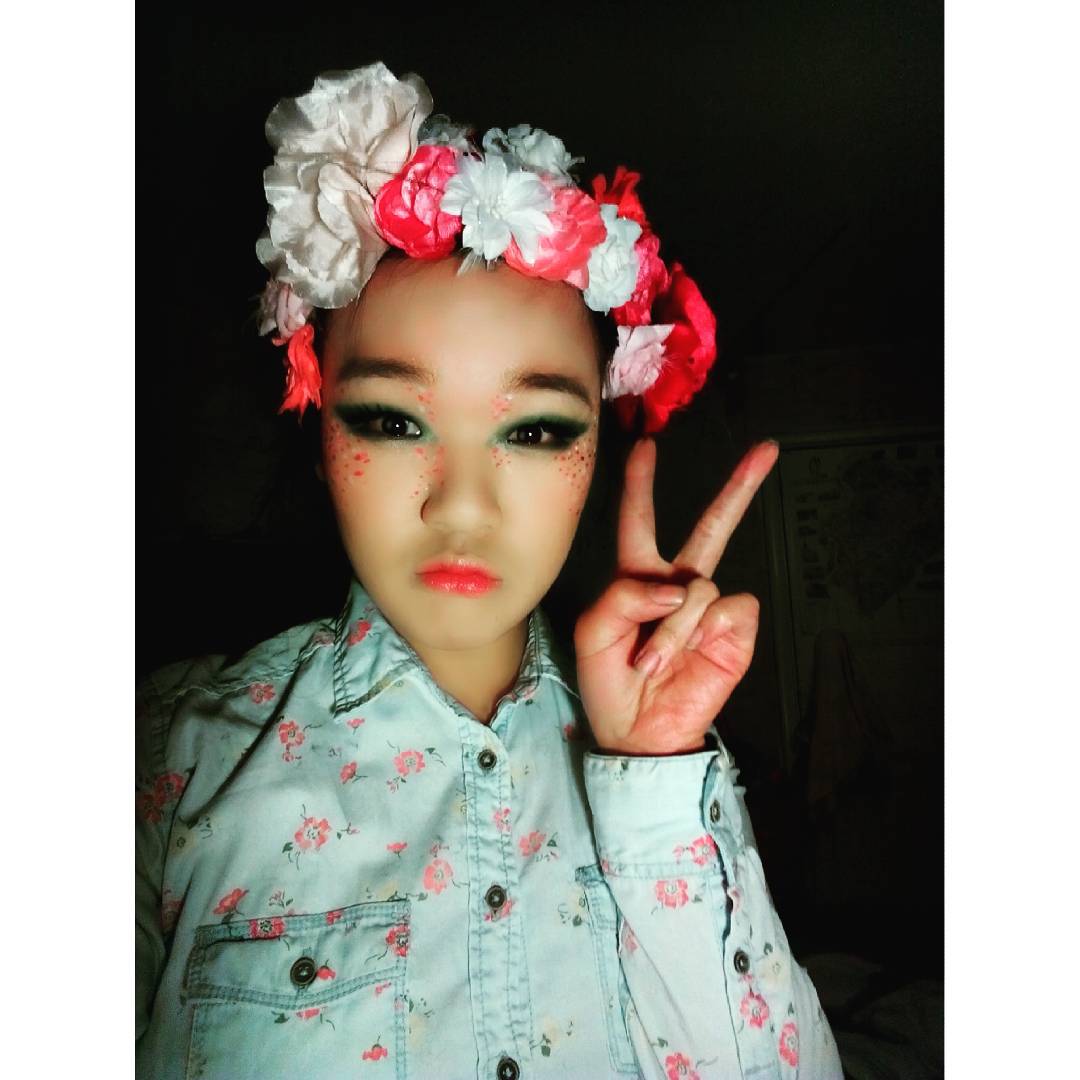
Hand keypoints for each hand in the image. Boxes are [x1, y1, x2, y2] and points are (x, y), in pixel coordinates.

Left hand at [574, 438, 778, 755]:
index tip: (646, 446)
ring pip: (700, 583)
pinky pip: (723, 608)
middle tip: (766, 450)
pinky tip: (687, 655)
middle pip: (711, 526)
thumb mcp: (595, 631)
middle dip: (738, 488)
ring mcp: (710, 606)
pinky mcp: (734, 629)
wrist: (639, 731)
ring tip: (653, 659)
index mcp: (638, 579)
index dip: (641, 485)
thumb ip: (625, 594)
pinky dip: (697, 632)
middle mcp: (679, 584)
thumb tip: (680, 586)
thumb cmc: (611, 681)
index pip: (640, 522)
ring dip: (671, 625)